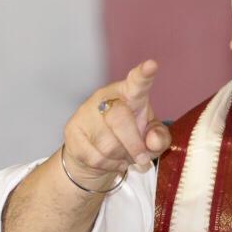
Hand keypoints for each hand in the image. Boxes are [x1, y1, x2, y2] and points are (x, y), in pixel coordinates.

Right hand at [62, 59, 170, 188]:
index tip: (152, 65)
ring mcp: (85, 112)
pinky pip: (94, 156)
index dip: (144, 74)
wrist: (96, 157)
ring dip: (121, 157)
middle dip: (134, 145)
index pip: (137, 81)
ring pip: (107, 143)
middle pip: (120, 120)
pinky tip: (111, 162)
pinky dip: (108, 166)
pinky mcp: (72, 131)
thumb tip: (153, 141)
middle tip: (143, 160)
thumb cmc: (130, 140)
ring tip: (124, 156)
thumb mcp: (151, 140)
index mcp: (130, 93)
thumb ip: (160, 138)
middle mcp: (105, 97)